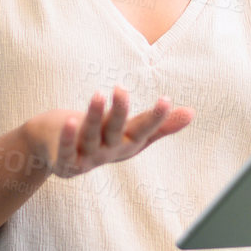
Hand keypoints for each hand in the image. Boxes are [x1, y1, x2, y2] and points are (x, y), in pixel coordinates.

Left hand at [22, 86, 192, 178]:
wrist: (58, 154)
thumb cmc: (100, 137)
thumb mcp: (131, 132)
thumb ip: (158, 124)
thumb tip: (193, 112)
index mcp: (127, 144)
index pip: (143, 130)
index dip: (156, 118)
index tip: (166, 99)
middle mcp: (109, 152)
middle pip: (115, 131)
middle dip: (119, 112)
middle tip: (122, 88)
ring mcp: (87, 159)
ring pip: (90, 137)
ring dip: (94, 116)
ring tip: (98, 93)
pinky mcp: (65, 162)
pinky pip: (67, 151)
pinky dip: (68, 138)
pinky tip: (70, 121)